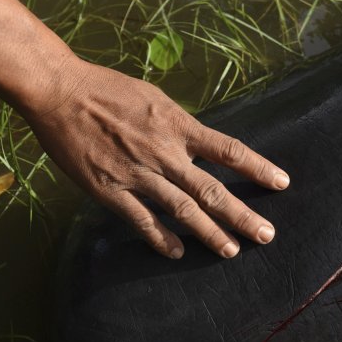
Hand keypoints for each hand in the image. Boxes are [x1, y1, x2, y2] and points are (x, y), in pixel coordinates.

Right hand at [23, 59, 288, 259]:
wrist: (59, 91)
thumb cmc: (107, 89)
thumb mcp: (155, 99)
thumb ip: (179, 126)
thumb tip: (202, 145)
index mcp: (178, 125)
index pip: (228, 150)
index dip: (258, 167)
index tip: (282, 183)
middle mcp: (164, 152)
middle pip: (212, 190)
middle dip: (242, 215)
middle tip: (266, 235)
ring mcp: (138, 173)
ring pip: (182, 210)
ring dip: (209, 233)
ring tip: (231, 251)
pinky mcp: (109, 189)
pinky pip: (141, 219)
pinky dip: (161, 238)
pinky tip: (178, 252)